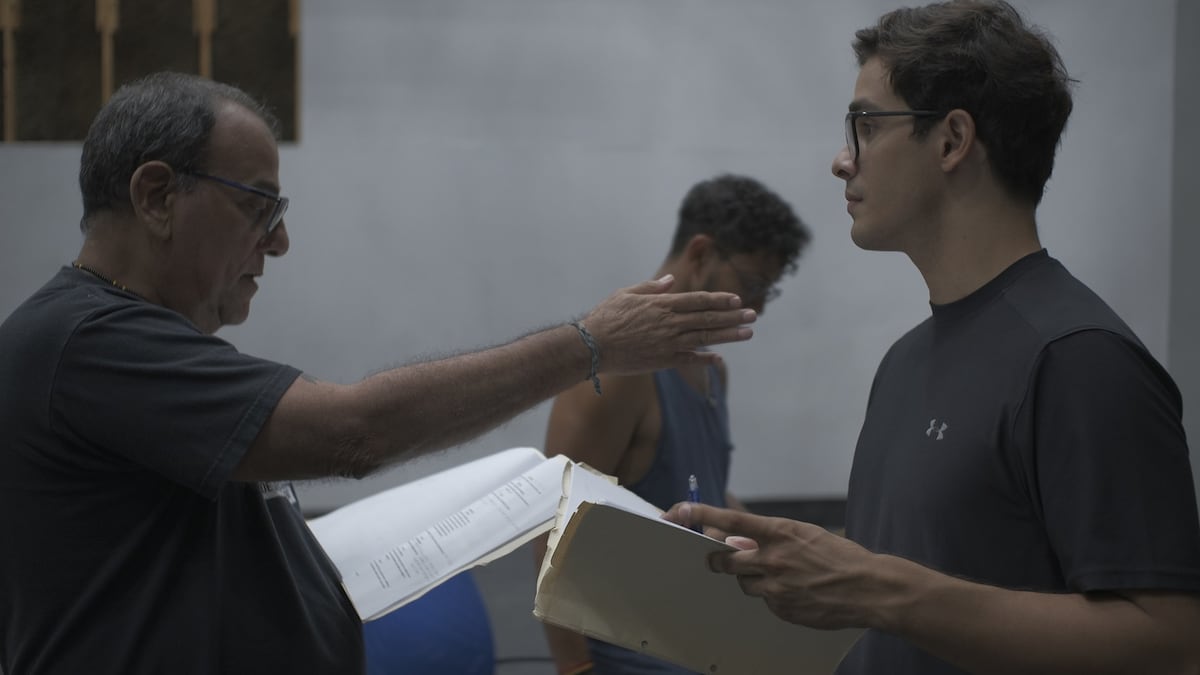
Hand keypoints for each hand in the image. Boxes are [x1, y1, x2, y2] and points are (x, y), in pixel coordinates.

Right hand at [581, 275, 755, 373]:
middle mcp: (670, 323)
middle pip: (708, 318)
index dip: (720, 300)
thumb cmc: (606, 317)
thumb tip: (670, 281)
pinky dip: (706, 359)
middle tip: (753, 315)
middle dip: (733, 316)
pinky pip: (690, 360)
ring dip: (729, 335)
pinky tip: (719, 358)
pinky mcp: (663, 361)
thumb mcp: (626, 293)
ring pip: (705, 337)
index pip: (698, 300)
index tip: (736, 300)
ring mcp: (669, 343)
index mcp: (662, 304)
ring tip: (749, 333)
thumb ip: (651, 287)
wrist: (592, 347)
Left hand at [664, 502, 878, 629]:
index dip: (702, 514)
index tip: (680, 511)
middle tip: (717, 558)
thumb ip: (771, 537)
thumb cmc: (840, 556)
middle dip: (719, 559)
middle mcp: (773, 558)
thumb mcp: (805, 534)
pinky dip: (772, 595)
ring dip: (751, 578)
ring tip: (778, 575)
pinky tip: (794, 591)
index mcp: (780, 532)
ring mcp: (776, 586)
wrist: (868, 588)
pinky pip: (765, 600)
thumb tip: (741, 540)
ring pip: (744, 583)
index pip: (732, 519)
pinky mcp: (782, 608)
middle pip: (726, 560)